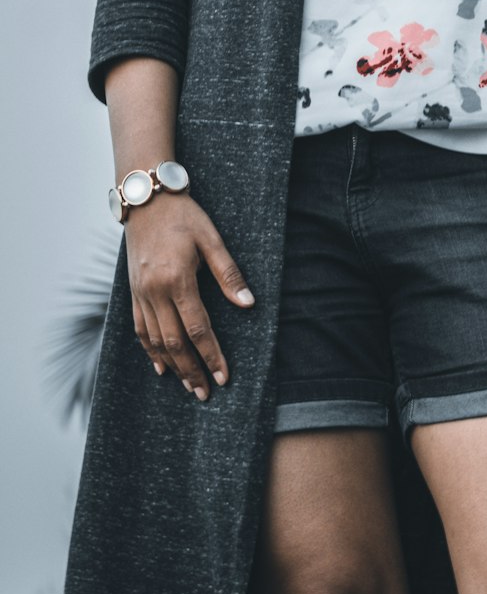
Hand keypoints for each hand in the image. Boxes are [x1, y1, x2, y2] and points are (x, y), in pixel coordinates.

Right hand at [124, 191, 254, 398]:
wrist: (146, 199)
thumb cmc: (183, 216)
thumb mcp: (211, 239)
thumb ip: (229, 273)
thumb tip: (248, 304)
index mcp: (177, 280)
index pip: (198, 328)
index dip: (212, 355)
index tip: (223, 376)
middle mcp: (154, 292)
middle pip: (174, 342)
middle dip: (191, 370)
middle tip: (205, 393)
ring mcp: (140, 294)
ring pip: (155, 341)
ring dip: (172, 366)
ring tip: (187, 385)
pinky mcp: (132, 292)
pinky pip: (139, 329)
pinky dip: (149, 351)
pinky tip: (160, 366)